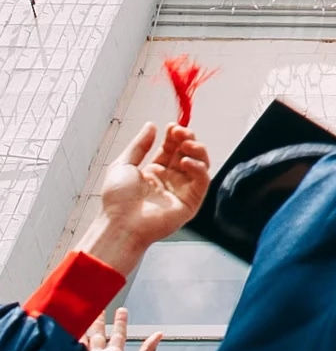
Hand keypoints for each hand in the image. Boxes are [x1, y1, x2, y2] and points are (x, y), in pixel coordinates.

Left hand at [85, 122, 209, 274]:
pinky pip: (202, 180)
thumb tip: (151, 126)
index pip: (171, 149)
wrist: (121, 224)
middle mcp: (170, 179)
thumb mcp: (123, 165)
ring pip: (200, 164)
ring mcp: (181, 190)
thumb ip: (139, 145)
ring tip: (187, 144)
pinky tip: (186, 162)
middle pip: (188, 153)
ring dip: (197, 150)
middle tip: (181, 132)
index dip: (174, 136)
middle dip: (187, 139)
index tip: (172, 127)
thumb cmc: (117, 201)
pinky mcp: (191, 201)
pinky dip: (198, 167)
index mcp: (153, 172)